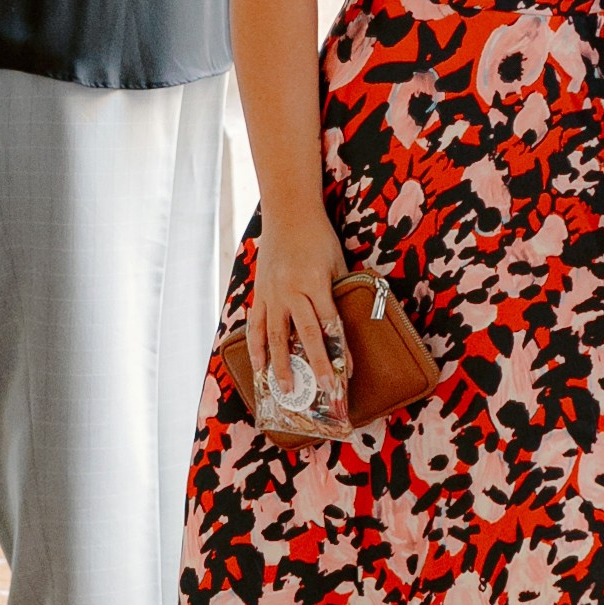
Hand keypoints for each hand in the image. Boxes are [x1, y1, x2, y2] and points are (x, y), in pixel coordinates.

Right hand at [247, 210, 347, 408]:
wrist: (288, 213)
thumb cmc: (319, 238)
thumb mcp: (337, 263)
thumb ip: (338, 293)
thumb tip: (343, 327)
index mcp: (315, 282)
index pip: (330, 323)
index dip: (338, 350)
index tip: (345, 373)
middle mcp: (292, 290)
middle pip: (305, 334)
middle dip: (315, 365)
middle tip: (323, 391)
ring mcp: (272, 293)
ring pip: (276, 335)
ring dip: (281, 364)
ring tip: (286, 388)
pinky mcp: (260, 292)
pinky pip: (257, 324)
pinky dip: (257, 347)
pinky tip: (259, 367)